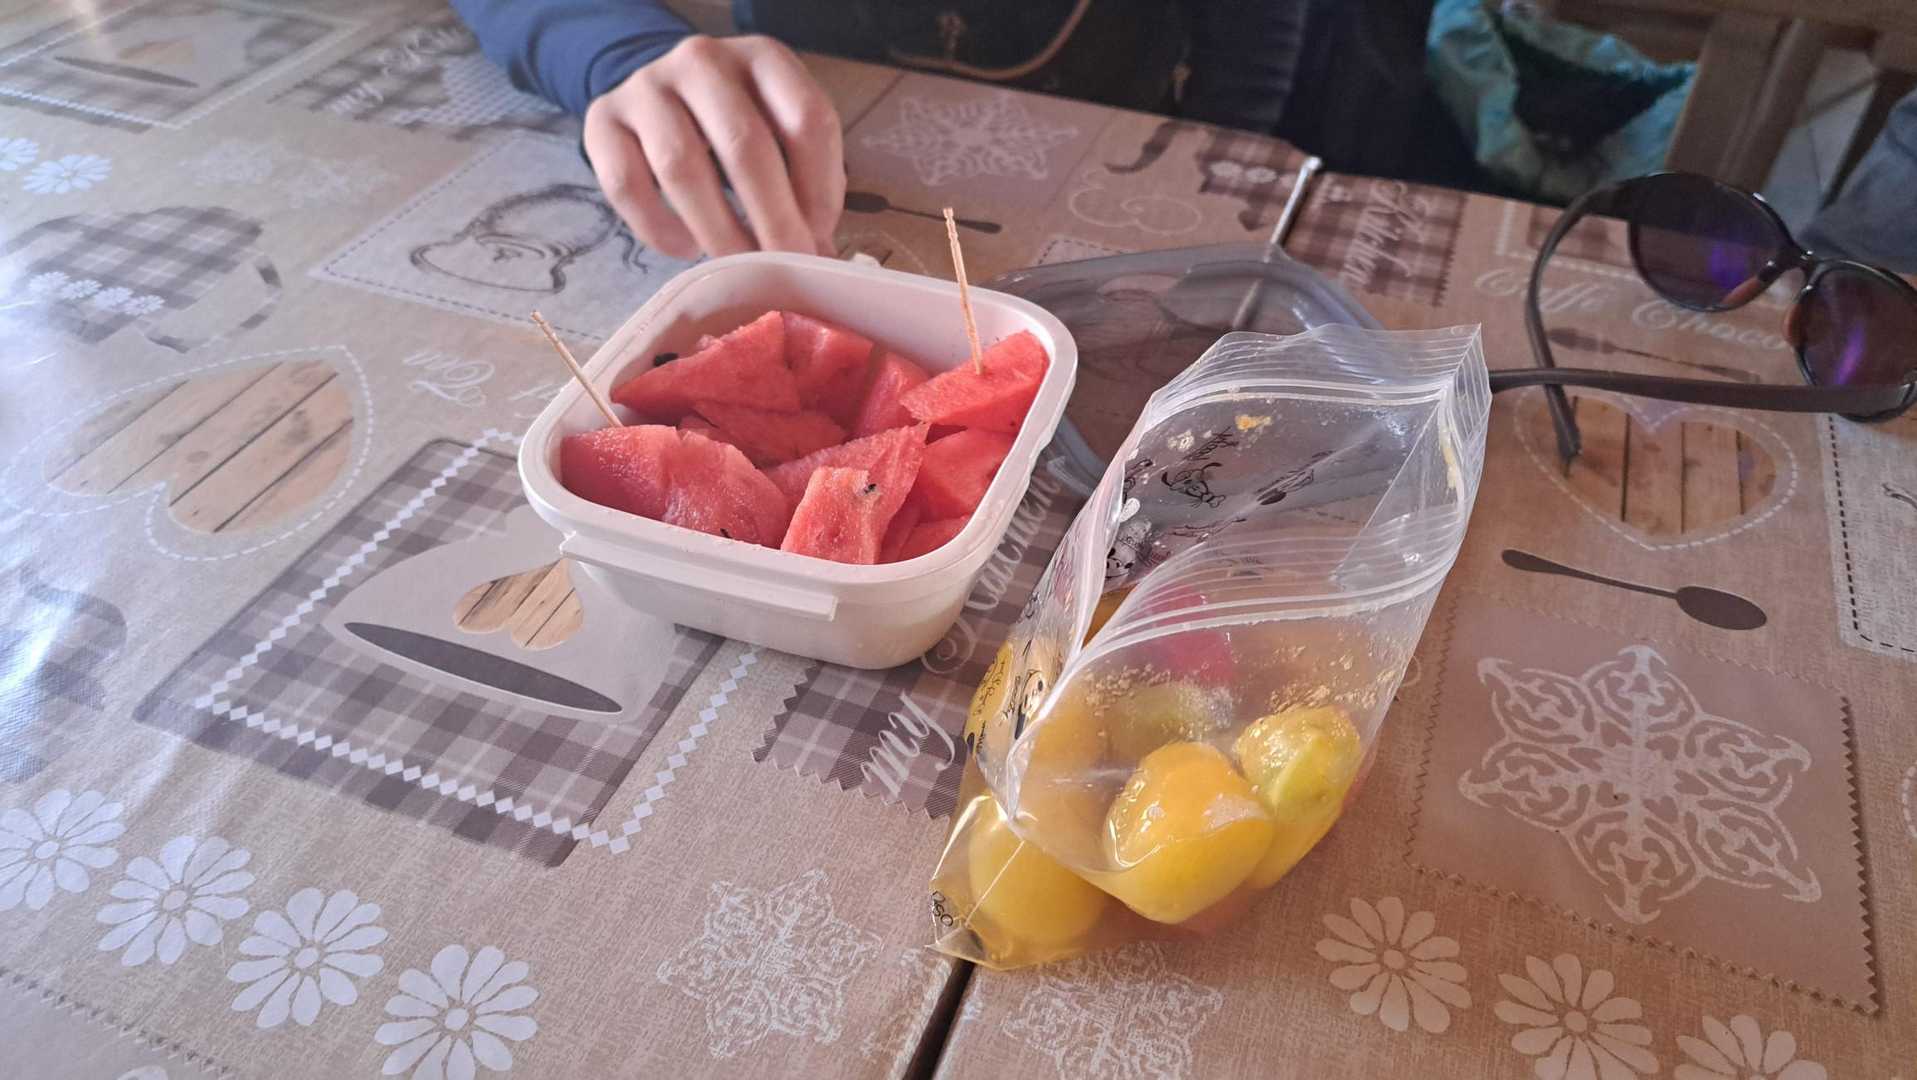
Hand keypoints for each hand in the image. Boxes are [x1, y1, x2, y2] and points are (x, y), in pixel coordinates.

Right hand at [583, 35, 844, 259]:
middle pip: (744, 146)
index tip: (818, 236)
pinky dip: (660, 229)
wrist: (661, 95)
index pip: (806, 121)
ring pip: (681, 167)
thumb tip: (816, 257)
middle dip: (772, 220)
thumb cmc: (734, 124)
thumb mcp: (779, 132)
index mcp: (763, 57)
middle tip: (783, 267)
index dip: (820, 190)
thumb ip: (803, 180)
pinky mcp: (602, 119)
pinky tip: (686, 248)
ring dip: (717, 231)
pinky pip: (627, 184)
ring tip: (737, 267)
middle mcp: (703, 60)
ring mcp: (646, 86)